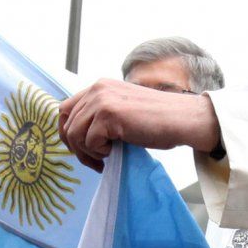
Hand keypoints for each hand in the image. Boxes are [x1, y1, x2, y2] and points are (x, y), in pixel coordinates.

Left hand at [58, 79, 219, 171]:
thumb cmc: (157, 120)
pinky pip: (88, 141)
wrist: (182, 120)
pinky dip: (99, 152)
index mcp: (100, 86)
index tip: (82, 148)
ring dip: (87, 152)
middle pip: (66, 122)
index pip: (65, 109)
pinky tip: (115, 151)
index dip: (68, 132)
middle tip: (95, 160)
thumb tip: (76, 137)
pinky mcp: (109, 115)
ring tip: (106, 157)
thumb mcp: (122, 110)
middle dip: (76, 147)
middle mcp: (97, 89)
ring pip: (74, 134)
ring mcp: (102, 100)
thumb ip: (101, 115)